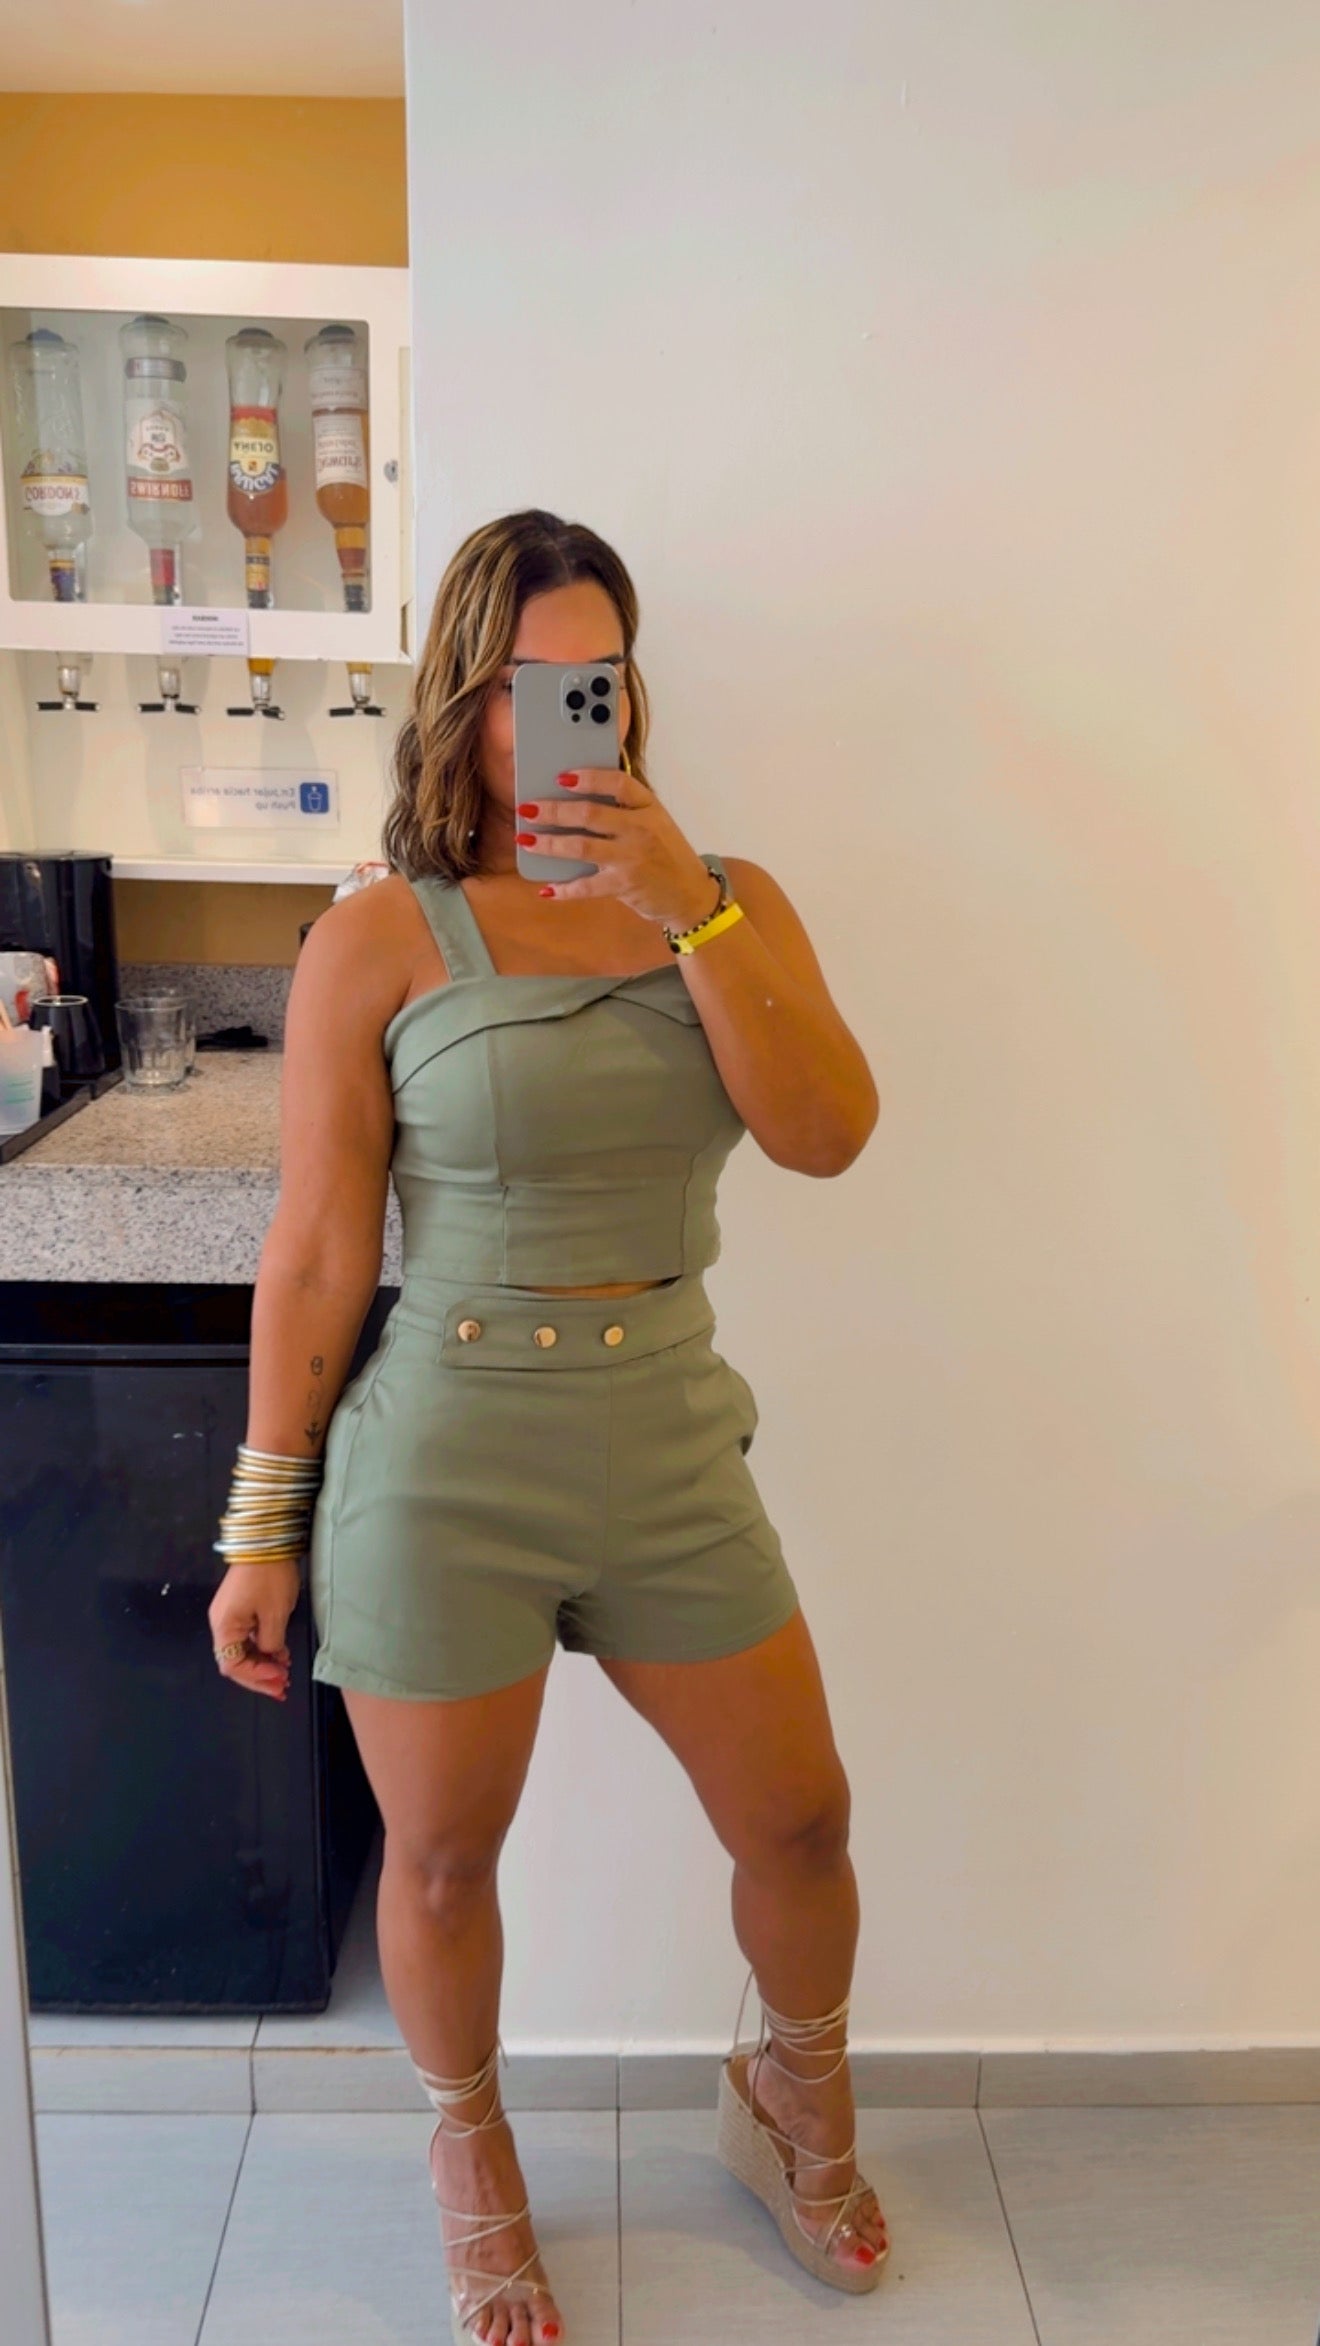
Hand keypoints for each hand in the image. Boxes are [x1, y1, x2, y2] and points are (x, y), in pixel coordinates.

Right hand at [207, 1560, 299, 1702]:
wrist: (267, 1540)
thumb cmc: (270, 1577)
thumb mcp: (275, 1614)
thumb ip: (271, 1642)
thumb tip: (270, 1655)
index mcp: (224, 1626)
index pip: (232, 1664)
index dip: (256, 1676)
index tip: (279, 1678)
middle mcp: (221, 1623)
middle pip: (235, 1660)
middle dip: (259, 1676)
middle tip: (282, 1688)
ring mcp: (229, 1615)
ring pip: (242, 1649)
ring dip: (262, 1663)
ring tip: (284, 1673)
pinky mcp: (240, 1607)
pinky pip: (247, 1636)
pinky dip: (262, 1647)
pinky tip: (280, 1654)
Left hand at [515, 767, 720, 929]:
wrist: (691, 894)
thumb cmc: (666, 854)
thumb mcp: (655, 822)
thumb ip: (625, 809)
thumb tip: (574, 800)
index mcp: (648, 807)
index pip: (618, 783)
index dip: (588, 777)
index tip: (561, 776)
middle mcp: (641, 829)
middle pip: (590, 814)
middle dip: (553, 810)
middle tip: (527, 808)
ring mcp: (632, 858)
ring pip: (581, 847)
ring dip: (549, 843)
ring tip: (526, 840)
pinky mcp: (625, 885)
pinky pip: (586, 886)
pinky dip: (564, 889)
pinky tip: (546, 888)